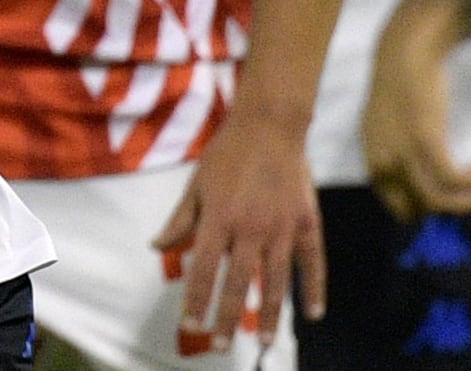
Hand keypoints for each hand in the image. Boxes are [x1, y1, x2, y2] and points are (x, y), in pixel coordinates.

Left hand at [153, 104, 326, 348]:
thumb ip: (180, 220)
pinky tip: (312, 314)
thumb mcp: (196, 184)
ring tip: (263, 340)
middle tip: (218, 345)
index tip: (190, 326)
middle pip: (237, 283)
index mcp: (219, 218)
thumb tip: (155, 247)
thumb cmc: (227, 154)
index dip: (196, 301)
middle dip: (226, 317)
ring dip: (268, 314)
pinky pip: (313, 263)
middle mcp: (250, 227)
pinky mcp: (307, 223)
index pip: (203, 269)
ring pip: (275, 281)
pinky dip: (314, 290)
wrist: (270, 124)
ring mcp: (283, 227)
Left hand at [362, 5, 470, 220]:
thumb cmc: (401, 80)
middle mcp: (382, 156)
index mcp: (371, 152)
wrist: (406, 48)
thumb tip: (417, 170)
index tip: (440, 203)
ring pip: (433, 199)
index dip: (416, 208)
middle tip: (464, 199)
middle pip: (412, 206)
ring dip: (462, 205)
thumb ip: (396, 144)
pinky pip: (449, 178)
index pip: (389, 199)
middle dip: (441, 210)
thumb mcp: (388, 119)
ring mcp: (402, 149)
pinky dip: (467, 184)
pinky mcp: (424, 138)